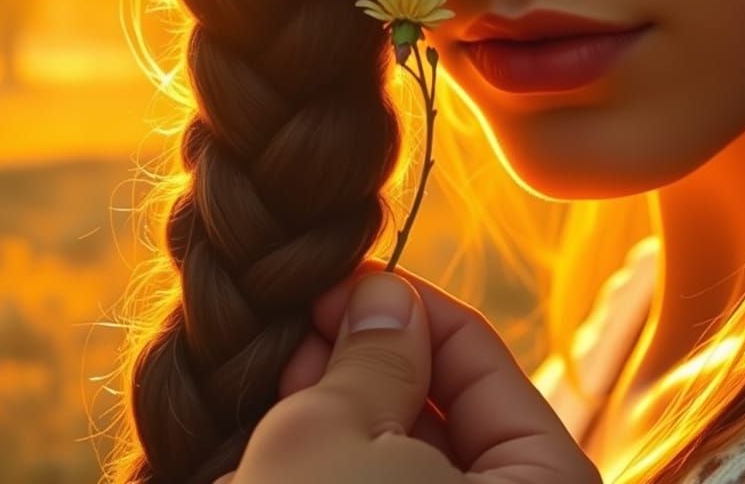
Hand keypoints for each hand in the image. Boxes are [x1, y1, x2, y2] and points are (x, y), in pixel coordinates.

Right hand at [213, 258, 601, 483]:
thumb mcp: (333, 437)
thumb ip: (372, 353)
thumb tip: (384, 292)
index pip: (480, 361)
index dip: (406, 307)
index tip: (342, 279)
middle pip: (439, 414)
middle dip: (362, 365)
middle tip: (299, 333)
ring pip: (396, 464)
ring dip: (335, 419)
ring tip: (275, 392)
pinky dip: (324, 473)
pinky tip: (264, 456)